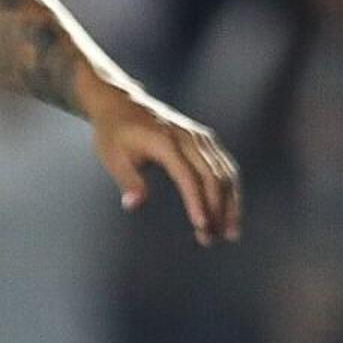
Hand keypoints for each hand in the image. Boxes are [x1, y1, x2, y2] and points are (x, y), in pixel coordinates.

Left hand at [86, 84, 242, 244]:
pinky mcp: (205, 141)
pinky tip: (229, 214)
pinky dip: (230, 191)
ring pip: (225, 173)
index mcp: (165, 141)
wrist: (122, 103)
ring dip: (230, 204)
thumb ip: (127, 180)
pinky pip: (225, 167)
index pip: (187, 176)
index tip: (201, 226)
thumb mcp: (112, 157)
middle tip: (211, 240)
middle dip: (216, 210)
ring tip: (229, 234)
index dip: (196, 201)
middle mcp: (189, 137)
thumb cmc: (114, 134)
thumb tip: (133, 204)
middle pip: (212, 176)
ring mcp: (200, 137)